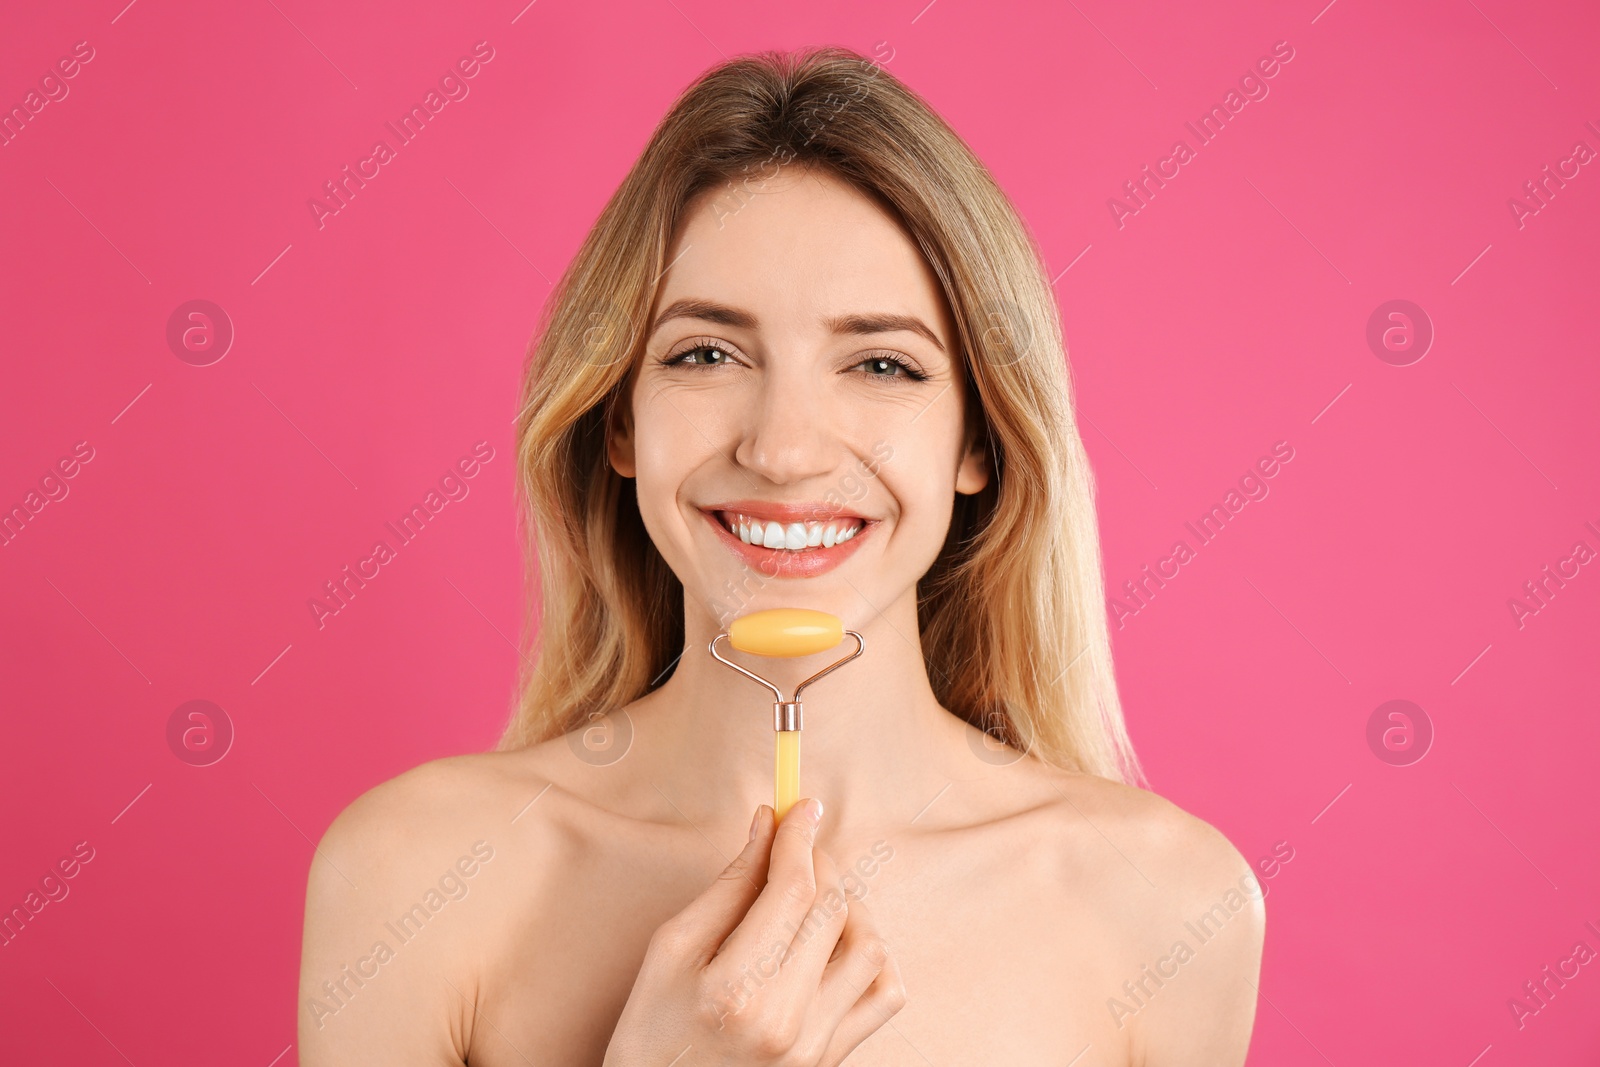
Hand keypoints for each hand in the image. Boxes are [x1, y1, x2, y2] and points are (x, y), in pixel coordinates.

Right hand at [603, 798, 906, 1065]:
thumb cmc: (652, 1031)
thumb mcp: (669, 951)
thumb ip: (728, 887)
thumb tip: (768, 825)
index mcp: (733, 991)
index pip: (793, 890)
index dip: (800, 838)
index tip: (800, 806)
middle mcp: (785, 1022)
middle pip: (834, 910)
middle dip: (820, 862)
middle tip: (798, 847)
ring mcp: (816, 1048)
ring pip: (871, 947)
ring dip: (851, 905)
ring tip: (814, 898)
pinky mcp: (833, 1060)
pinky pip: (885, 994)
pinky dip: (875, 955)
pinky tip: (839, 943)